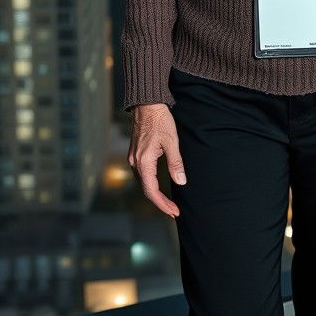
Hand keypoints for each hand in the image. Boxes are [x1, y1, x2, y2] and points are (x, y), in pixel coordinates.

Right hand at [128, 103, 186, 217]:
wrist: (147, 104)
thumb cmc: (160, 120)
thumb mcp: (172, 141)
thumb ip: (176, 162)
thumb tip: (181, 182)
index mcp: (143, 162)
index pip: (151, 191)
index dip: (163, 204)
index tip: (174, 212)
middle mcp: (135, 163)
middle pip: (146, 189)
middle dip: (160, 202)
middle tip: (174, 210)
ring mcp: (133, 158)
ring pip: (143, 182)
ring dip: (155, 194)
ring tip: (169, 202)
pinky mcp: (135, 153)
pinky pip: (142, 174)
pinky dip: (151, 183)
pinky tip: (159, 185)